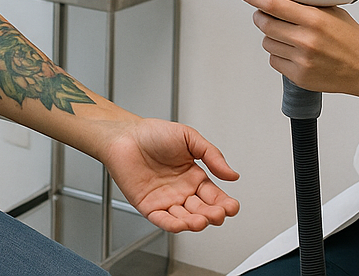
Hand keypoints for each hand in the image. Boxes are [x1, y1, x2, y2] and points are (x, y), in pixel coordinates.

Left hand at [97, 117, 239, 232]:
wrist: (125, 135)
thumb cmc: (153, 134)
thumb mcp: (189, 137)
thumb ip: (212, 155)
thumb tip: (232, 174)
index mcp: (194, 176)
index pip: (214, 196)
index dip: (224, 203)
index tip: (232, 207)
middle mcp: (182, 191)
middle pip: (202, 210)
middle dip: (212, 215)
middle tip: (218, 214)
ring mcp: (166, 200)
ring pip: (185, 218)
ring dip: (194, 222)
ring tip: (201, 221)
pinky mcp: (149, 207)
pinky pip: (162, 220)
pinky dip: (172, 225)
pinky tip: (182, 225)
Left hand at [239, 0, 358, 102]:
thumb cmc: (353, 41)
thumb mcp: (334, 13)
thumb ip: (309, 4)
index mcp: (315, 19)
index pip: (273, 4)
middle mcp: (306, 40)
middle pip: (264, 23)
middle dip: (260, 16)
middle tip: (264, 13)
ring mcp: (301, 60)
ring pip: (267, 43)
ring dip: (271, 36)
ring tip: (288, 35)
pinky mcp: (299, 76)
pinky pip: (274, 61)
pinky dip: (279, 55)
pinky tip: (293, 52)